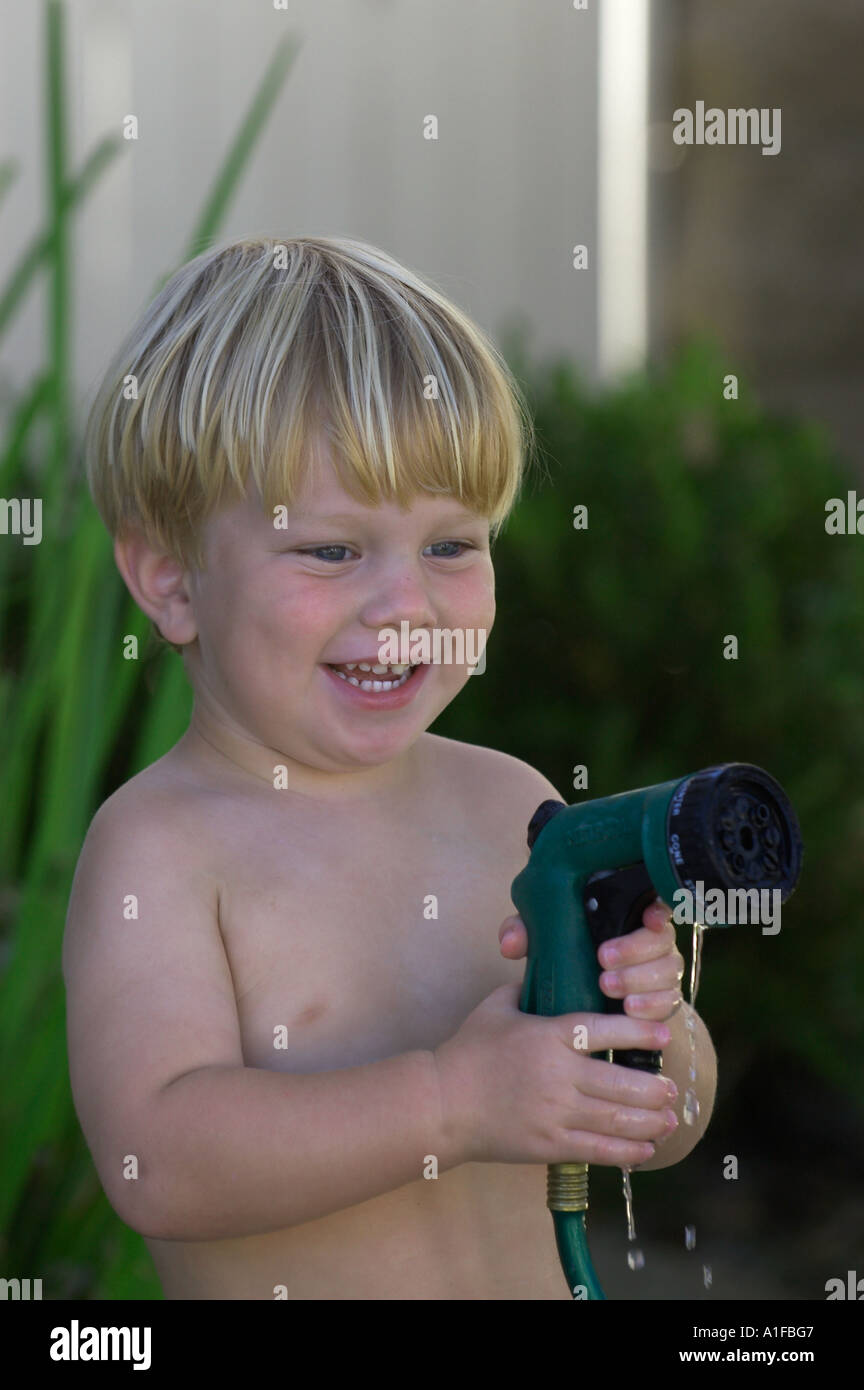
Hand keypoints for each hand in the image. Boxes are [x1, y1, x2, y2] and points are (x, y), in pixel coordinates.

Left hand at [498, 898, 684, 1022]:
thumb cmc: (568, 960)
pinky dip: (650, 1006)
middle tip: (603, 960)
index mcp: (628, 918)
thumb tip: (510, 943)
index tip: (647, 920)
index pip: (655, 904)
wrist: (589, 1004)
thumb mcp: (545, 943)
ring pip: (668, 972)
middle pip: (662, 940)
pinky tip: (629, 1010)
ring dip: (639, 980)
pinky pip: (670, 1002)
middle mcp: (652, 942)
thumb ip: (526, 933)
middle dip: (634, 950)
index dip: (657, 911)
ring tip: (608, 986)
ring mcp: (662, 972)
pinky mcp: (664, 1001)